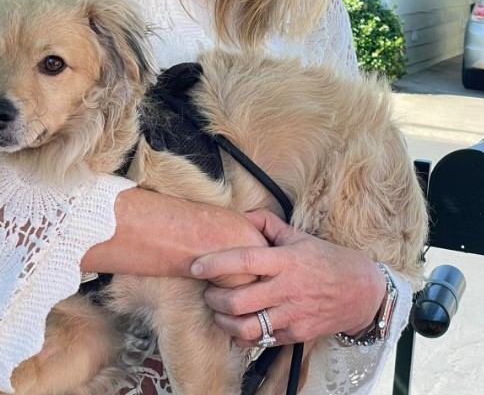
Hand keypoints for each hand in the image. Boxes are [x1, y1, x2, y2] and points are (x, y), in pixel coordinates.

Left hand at [190, 210, 385, 346]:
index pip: (245, 260)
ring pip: (248, 327)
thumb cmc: (327, 260)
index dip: (216, 263)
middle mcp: (288, 289)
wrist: (362, 292)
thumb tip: (243, 215)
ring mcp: (293, 315)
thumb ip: (269, 224)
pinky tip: (237, 327)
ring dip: (225, 322)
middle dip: (215, 298)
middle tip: (207, 292)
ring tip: (219, 312)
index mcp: (286, 261)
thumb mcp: (299, 236)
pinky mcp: (297, 335)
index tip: (196, 266)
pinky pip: (262, 340)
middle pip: (240, 301)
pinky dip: (243, 337)